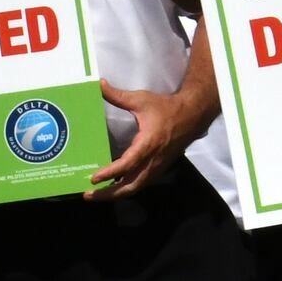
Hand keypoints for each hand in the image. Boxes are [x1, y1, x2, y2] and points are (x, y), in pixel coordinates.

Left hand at [89, 77, 214, 198]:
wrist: (193, 115)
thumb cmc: (166, 108)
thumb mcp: (141, 99)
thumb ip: (118, 96)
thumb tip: (99, 85)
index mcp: (148, 144)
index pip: (127, 164)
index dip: (110, 173)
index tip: (94, 178)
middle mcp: (152, 161)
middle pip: (130, 186)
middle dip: (109, 194)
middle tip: (88, 195)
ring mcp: (156, 167)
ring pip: (135, 187)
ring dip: (116, 194)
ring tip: (97, 195)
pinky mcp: (158, 168)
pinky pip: (140, 183)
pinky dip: (125, 188)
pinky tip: (113, 186)